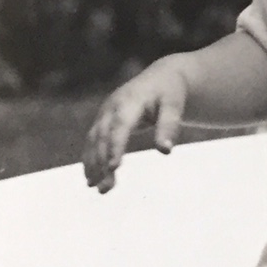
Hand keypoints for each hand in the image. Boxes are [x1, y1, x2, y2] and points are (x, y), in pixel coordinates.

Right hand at [81, 59, 187, 193]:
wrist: (162, 78)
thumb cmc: (170, 93)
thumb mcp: (174, 105)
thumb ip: (170, 126)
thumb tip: (165, 151)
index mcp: (130, 100)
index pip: (120, 126)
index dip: (116, 146)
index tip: (114, 168)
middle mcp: (112, 107)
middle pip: (104, 137)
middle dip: (102, 162)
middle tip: (106, 189)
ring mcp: (105, 114)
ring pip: (95, 142)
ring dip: (94, 166)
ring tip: (99, 189)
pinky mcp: (103, 121)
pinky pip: (93, 143)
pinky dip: (91, 160)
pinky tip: (93, 180)